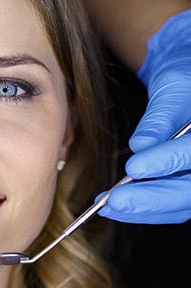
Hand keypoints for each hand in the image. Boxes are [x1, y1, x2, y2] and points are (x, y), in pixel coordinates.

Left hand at [99, 10, 190, 223]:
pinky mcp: (190, 184)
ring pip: (181, 205)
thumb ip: (159, 118)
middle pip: (190, 192)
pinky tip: (118, 207)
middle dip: (151, 199)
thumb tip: (141, 146)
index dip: (167, 162)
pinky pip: (174, 206)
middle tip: (114, 202)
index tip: (134, 168)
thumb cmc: (186, 74)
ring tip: (107, 206)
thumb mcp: (174, 86)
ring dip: (143, 210)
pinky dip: (146, 209)